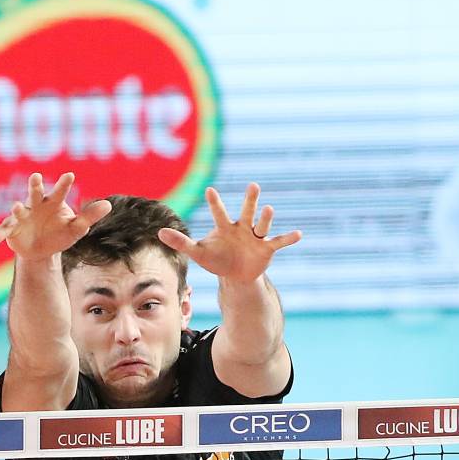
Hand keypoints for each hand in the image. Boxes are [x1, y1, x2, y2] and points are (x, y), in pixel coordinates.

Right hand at [0, 172, 112, 260]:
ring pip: (18, 211)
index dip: (63, 185)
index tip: (70, 176)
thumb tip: (109, 204)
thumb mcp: (76, 228)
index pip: (59, 193)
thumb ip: (90, 216)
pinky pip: (4, 232)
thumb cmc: (60, 233)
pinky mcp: (11, 229)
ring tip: (16, 207)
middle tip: (35, 177)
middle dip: (34, 186)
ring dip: (17, 209)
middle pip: (35, 194)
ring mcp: (22, 217)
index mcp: (52, 203)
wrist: (40, 250)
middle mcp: (35, 205)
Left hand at [157, 183, 300, 284]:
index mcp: (224, 227)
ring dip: (265, 218)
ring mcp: (256, 237)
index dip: (214, 202)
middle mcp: (242, 228)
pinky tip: (299, 234)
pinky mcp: (267, 248)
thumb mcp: (198, 252)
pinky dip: (288, 238)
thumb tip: (159, 232)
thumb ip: (180, 242)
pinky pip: (278, 242)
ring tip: (269, 208)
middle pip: (246, 211)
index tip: (209, 189)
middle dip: (249, 200)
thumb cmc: (216, 258)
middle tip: (253, 185)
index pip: (218, 213)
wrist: (236, 274)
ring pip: (262, 225)